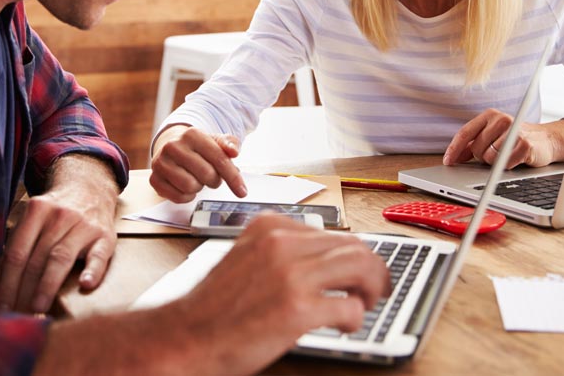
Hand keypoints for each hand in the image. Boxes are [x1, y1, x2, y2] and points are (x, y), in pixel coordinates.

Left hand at [0, 155, 117, 314]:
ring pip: (60, 257)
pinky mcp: (105, 236)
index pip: (17, 252)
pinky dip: (92, 270)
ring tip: (37, 309)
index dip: (6, 283)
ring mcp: (83, 225)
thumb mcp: (35, 220)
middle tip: (16, 316)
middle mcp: (59, 216)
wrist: (91, 187)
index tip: (1, 308)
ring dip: (47, 285)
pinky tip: (85, 285)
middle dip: (23, 291)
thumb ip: (18, 247)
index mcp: (36, 211)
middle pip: (36, 258)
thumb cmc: (57, 213)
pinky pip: (98, 255)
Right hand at [34, 215, 389, 375]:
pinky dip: (354, 317)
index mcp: (269, 227)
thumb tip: (324, 261)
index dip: (353, 253)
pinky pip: (348, 307)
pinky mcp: (298, 309)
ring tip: (366, 303)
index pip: (330, 233)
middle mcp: (282, 243)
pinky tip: (343, 325)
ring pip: (360, 268)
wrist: (186, 336)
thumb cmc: (214, 307)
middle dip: (373, 268)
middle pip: (352, 246)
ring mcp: (291, 274)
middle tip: (377, 288)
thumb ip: (281, 253)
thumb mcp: (246, 259)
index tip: (362, 267)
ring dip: (371, 288)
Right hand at [150, 124, 246, 202]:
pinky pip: (178, 197)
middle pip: (207, 175)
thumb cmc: (197, 147)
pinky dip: (187, 196)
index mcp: (192, 134)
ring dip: (199, 187)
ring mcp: (161, 163)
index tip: (242, 191)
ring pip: (191, 187)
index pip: (219, 159)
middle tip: (210, 176)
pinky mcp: (154, 179)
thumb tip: (234, 151)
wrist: (170, 147)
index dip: (233, 177)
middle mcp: (173, 146)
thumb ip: (229, 144)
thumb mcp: (215, 141)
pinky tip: (185, 186)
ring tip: (196, 178)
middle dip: (214, 180)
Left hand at [442, 110, 563, 168]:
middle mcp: (501, 119)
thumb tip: (453, 156)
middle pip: (476, 148)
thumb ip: (473, 143)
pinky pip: (504, 163)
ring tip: (506, 155)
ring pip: (488, 157)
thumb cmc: (515, 139)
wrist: (547, 140)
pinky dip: (507, 165)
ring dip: (495, 162)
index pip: (465, 133)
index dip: (454, 149)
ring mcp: (513, 131)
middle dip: (481, 156)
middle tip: (494, 154)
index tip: (448, 161)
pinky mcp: (524, 144)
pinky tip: (515, 159)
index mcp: (489, 115)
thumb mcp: (493, 135)